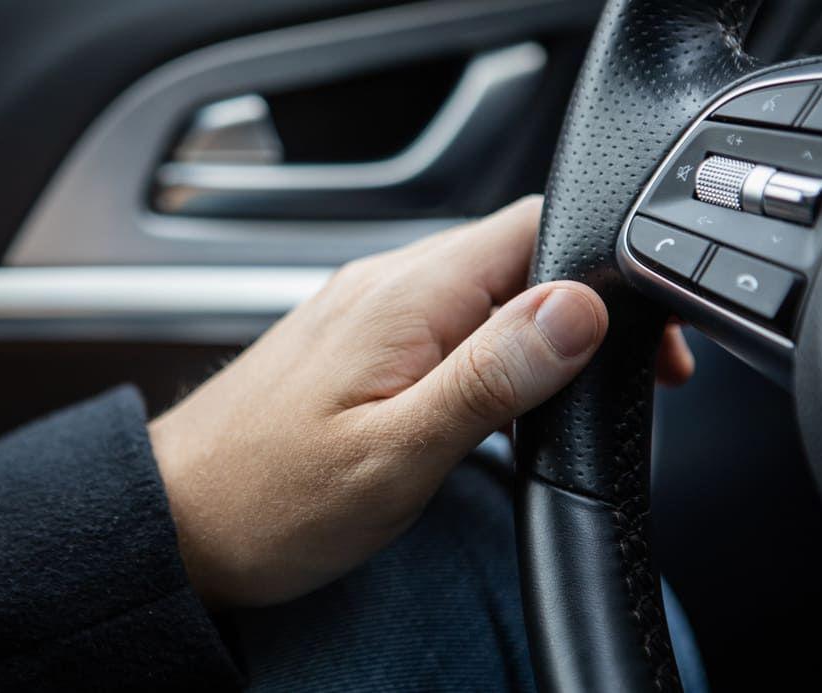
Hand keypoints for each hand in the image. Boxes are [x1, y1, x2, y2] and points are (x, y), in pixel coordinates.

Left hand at [149, 196, 693, 606]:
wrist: (180, 520)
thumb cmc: (270, 499)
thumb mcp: (396, 453)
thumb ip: (489, 377)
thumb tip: (574, 310)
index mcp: (405, 297)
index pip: (534, 229)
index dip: (605, 273)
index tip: (642, 338)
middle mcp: (386, 284)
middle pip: (516, 256)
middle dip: (582, 307)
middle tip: (619, 379)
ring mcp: (368, 309)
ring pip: (484, 289)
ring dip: (537, 332)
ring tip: (564, 397)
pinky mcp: (359, 340)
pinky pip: (446, 320)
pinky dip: (490, 350)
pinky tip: (499, 401)